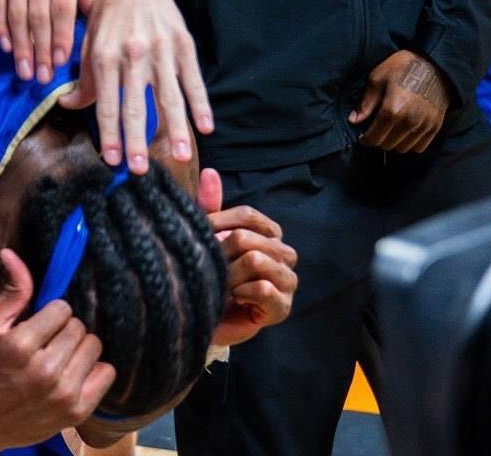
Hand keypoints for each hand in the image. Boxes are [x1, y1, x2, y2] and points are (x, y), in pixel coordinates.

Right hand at [0, 0, 95, 81]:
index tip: (60, 63)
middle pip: (39, 13)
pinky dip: (1, 24)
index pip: (64, 5)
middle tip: (40, 77)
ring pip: (16, 10)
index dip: (61, 37)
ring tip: (23, 69)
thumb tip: (92, 18)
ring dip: (20, 44)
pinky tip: (6, 43)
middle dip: (40, 49)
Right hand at [0, 249, 116, 451]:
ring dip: (78, 349)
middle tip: (45, 342)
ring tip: (57, 358)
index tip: (37, 324)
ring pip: (94, 347)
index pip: (62, 309)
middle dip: (64, 329)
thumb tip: (12, 254)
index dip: (50, 313)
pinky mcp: (76, 412)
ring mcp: (63, 395)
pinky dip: (93, 370)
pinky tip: (71, 373)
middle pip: (80, 327)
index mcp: (20, 347)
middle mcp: (45, 372)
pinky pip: (107, 374)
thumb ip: (10, 293)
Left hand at [64, 0, 208, 172]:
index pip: (106, 103)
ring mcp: (161, 50)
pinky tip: (205, 126)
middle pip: (136, 105)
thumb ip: (83, 79)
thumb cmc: (108, 14)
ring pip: (170, 96)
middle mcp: (133, 55)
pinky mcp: (183, 45)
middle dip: (138, 140)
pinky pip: (193, 80)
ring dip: (176, 128)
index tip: (112, 160)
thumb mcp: (88, 42)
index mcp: (105, 55)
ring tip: (181, 154)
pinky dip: (201, 103)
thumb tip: (67, 106)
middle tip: (141, 168)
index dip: (109, 134)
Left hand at [196, 169, 296, 347]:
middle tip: (214, 271)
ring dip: (230, 276)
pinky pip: (264, 288)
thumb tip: (210, 171)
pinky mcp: (283, 307)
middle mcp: (284, 253)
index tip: (203, 241)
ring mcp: (287, 281)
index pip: (248, 216)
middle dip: (221, 256)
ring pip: (256, 260)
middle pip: (247, 238)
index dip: (218, 225)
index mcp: (269, 233)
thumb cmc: (208, 274)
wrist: (204, 318)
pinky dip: (242, 293)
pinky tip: (236, 300)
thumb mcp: (204, 238)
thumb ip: (209, 207)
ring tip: (224, 286)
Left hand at [350, 50, 449, 153]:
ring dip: (393, 144)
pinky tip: (404, 133)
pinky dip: (410, 144)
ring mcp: (424, 125)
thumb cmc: (402, 67)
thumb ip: (366, 103)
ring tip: (389, 132)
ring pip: (403, 149)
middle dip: (378, 141)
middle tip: (375, 132)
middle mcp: (410, 121)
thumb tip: (354, 121)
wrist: (434, 63)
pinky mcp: (435, 126)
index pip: (374, 138)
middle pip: (387, 145)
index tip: (362, 136)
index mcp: (393, 109)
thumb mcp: (377, 78)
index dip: (365, 140)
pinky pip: (419, 147)